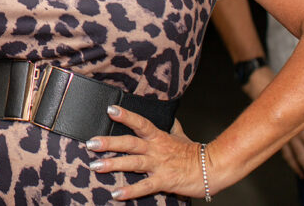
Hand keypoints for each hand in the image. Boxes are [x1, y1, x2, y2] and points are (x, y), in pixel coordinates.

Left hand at [87, 105, 206, 200]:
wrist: (213, 168)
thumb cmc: (196, 153)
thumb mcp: (182, 135)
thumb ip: (172, 126)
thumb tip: (169, 116)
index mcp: (159, 137)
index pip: (140, 123)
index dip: (126, 115)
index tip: (110, 109)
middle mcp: (156, 149)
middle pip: (129, 143)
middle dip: (109, 143)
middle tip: (90, 142)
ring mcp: (159, 165)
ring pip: (132, 163)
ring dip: (113, 165)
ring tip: (96, 166)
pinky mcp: (164, 181)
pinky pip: (145, 186)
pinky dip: (130, 191)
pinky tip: (116, 193)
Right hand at [242, 65, 303, 186]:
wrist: (257, 82)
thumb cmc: (281, 87)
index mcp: (297, 124)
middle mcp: (287, 132)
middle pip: (301, 156)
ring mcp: (277, 132)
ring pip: (290, 155)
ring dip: (298, 167)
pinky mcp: (271, 130)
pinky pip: (281, 148)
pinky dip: (288, 158)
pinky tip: (291, 163)